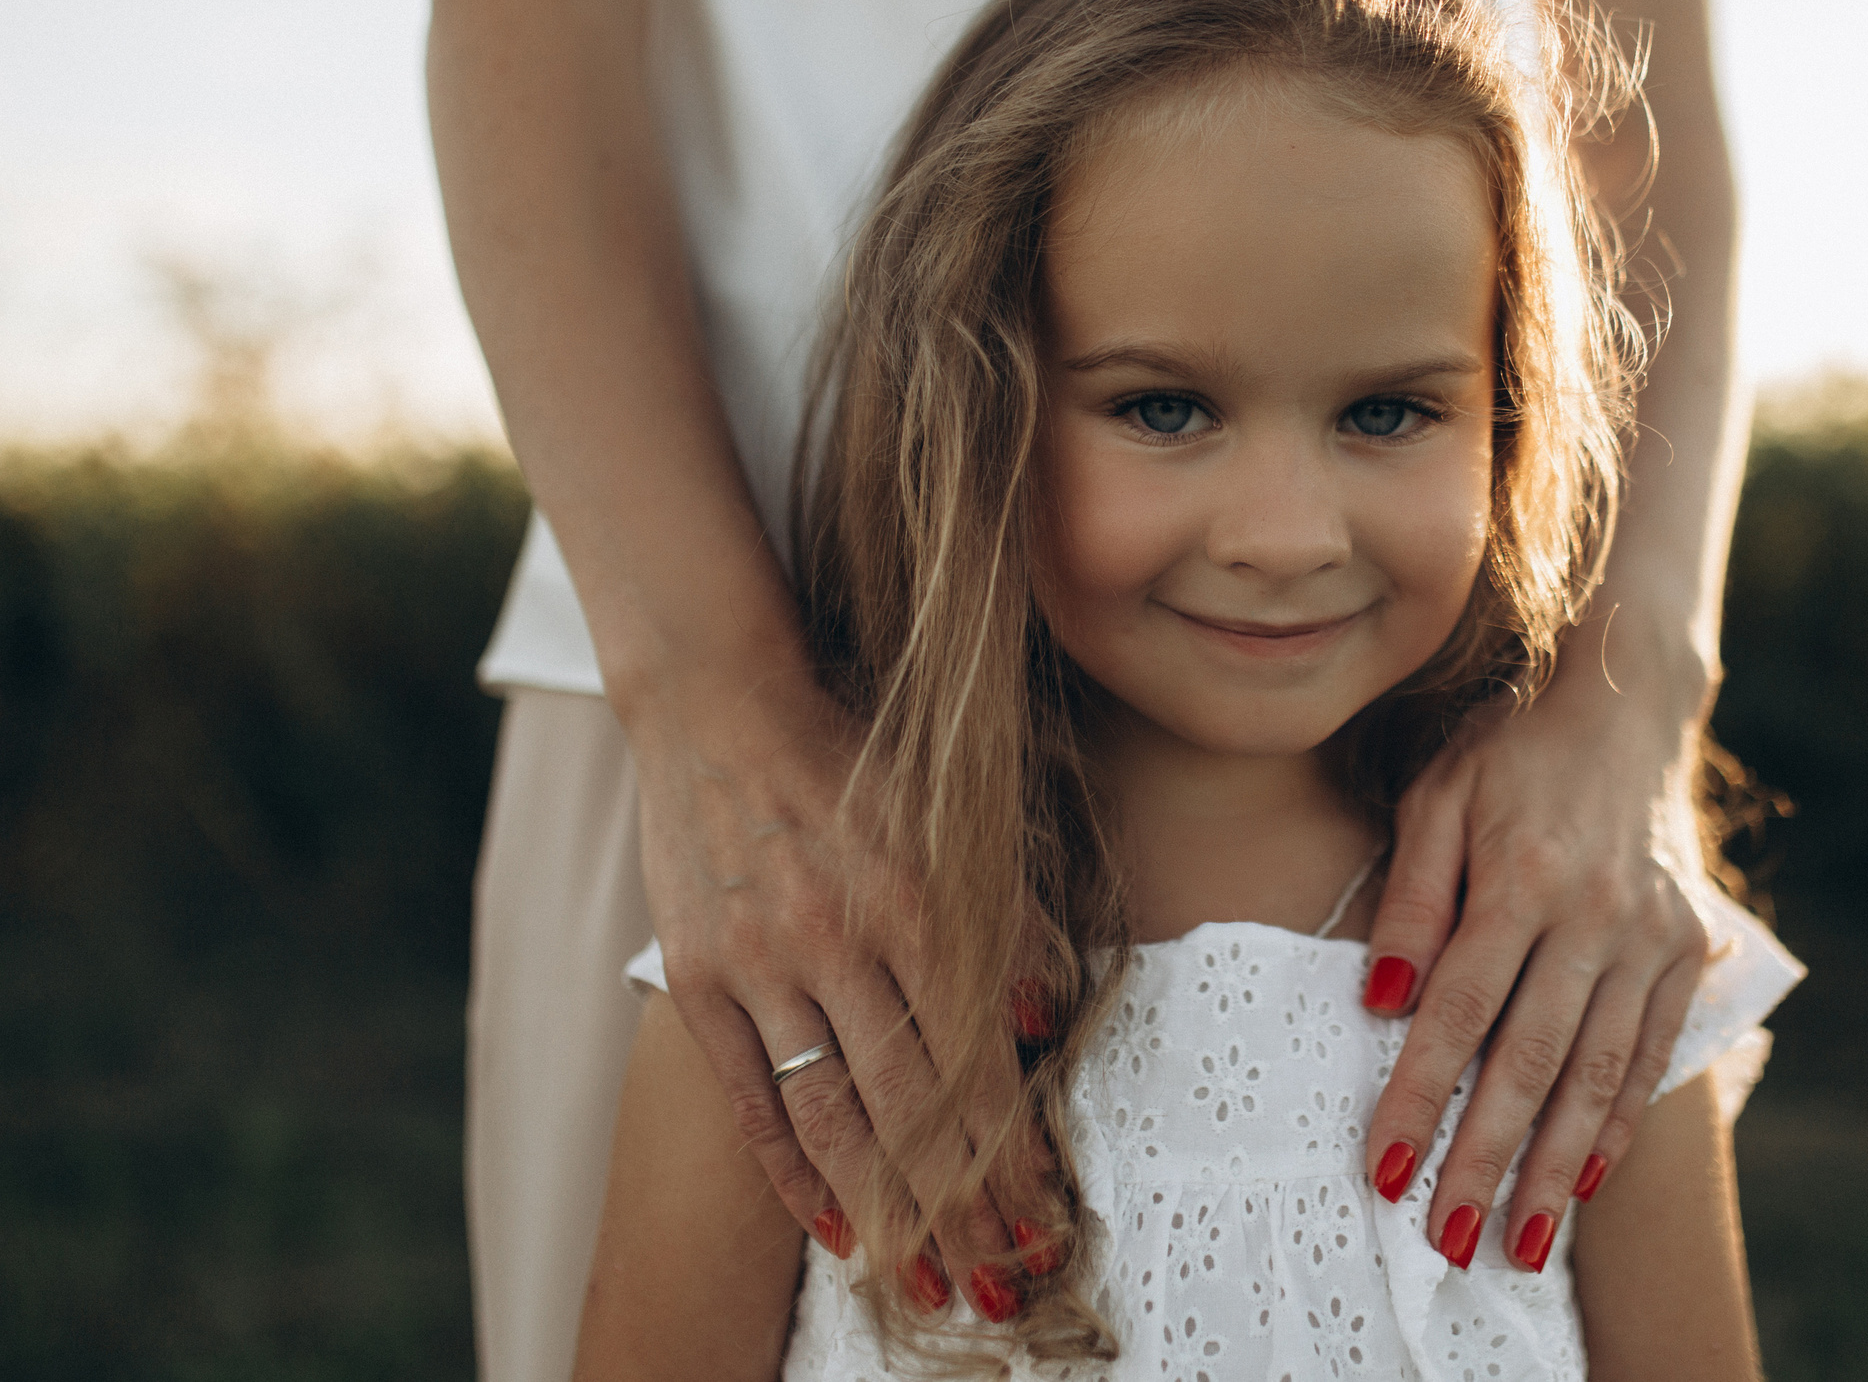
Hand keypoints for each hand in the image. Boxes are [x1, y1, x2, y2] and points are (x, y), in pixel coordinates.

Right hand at [625, 665, 1038, 1318]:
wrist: (720, 702)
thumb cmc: (854, 757)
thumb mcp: (949, 821)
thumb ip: (1003, 920)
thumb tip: (1044, 1023)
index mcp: (916, 903)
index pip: (976, 1061)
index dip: (1013, 1151)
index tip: (1045, 1218)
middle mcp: (839, 942)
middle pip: (912, 1110)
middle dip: (963, 1210)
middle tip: (1002, 1283)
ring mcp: (761, 966)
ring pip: (834, 1121)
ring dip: (889, 1216)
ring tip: (929, 1286)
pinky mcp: (700, 980)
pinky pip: (753, 1102)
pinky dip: (795, 1175)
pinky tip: (839, 1230)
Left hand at [1360, 664, 1715, 1274]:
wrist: (1625, 707)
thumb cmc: (1509, 753)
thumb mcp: (1437, 795)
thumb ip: (1412, 896)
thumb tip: (1384, 997)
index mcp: (1523, 874)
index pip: (1459, 1009)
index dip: (1418, 1094)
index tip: (1381, 1167)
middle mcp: (1595, 913)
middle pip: (1531, 1060)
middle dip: (1486, 1159)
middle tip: (1446, 1239)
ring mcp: (1649, 935)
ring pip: (1598, 1073)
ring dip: (1557, 1167)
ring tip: (1521, 1244)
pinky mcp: (1684, 949)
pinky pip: (1651, 1052)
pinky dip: (1619, 1121)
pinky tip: (1584, 1179)